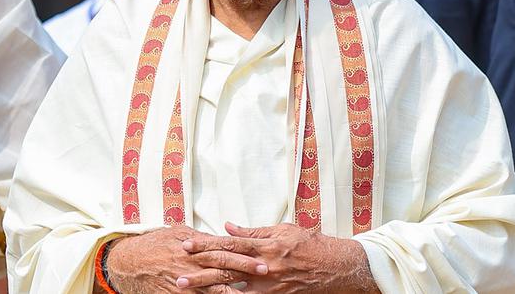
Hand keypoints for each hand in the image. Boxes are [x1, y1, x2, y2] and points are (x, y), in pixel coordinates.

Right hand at [104, 226, 268, 293]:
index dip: (244, 255)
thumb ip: (200, 238)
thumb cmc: (155, 244)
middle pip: (224, 268)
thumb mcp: (178, 233)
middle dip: (245, 271)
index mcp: (194, 247)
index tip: (262, 258)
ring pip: (214, 289)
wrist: (129, 261)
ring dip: (233, 292)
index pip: (224, 250)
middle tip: (265, 272)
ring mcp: (185, 282)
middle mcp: (191, 264)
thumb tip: (221, 236)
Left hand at [178, 222, 378, 292]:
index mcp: (264, 245)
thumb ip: (253, 230)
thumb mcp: (282, 230)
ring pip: (232, 288)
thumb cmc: (310, 244)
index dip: (206, 245)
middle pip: (226, 267)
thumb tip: (228, 226)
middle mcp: (264, 266)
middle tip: (179, 274)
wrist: (335, 267)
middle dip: (200, 270)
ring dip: (209, 289)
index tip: (186, 246)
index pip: (229, 243)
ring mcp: (268, 285)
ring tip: (188, 290)